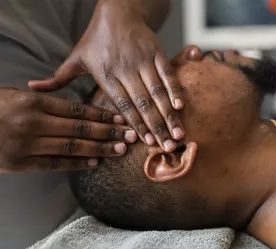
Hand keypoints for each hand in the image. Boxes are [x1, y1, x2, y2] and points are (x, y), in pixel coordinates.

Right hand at [0, 88, 136, 172]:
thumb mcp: (15, 95)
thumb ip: (44, 100)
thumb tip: (73, 107)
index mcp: (34, 103)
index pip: (77, 109)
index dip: (102, 115)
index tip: (120, 118)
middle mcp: (34, 123)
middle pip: (80, 128)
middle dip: (109, 132)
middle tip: (130, 135)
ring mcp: (27, 144)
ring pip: (72, 146)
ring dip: (99, 148)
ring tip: (120, 149)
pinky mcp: (21, 163)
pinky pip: (54, 163)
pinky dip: (77, 164)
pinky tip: (95, 163)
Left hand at [28, 0, 184, 151]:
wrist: (118, 11)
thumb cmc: (96, 38)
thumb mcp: (76, 58)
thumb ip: (58, 78)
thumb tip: (33, 87)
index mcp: (106, 74)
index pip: (123, 105)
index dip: (135, 124)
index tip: (145, 143)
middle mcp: (126, 69)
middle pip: (143, 103)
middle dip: (156, 126)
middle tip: (167, 146)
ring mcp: (143, 61)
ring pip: (158, 92)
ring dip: (169, 114)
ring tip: (179, 133)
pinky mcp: (157, 53)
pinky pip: (167, 74)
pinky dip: (175, 90)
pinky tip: (181, 107)